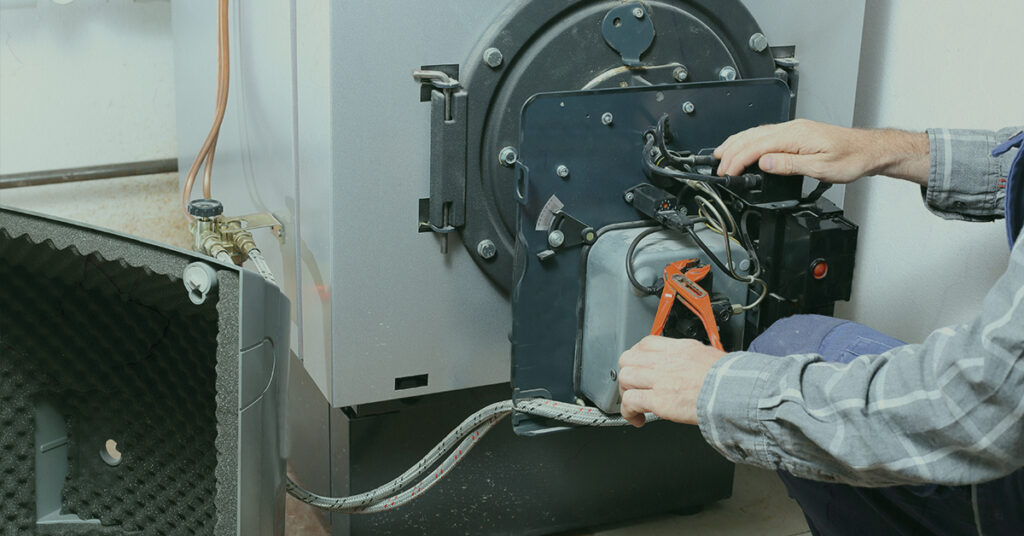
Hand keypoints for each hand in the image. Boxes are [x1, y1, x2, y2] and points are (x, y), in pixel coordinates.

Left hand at [617, 336, 725, 427]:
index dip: (637, 356)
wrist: (734, 392)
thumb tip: (688, 363)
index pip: (645, 343)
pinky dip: (628, 412)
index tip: (639, 367)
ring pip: (625, 378)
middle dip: (627, 373)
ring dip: (626, 393)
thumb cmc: (729, 378)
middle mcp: (665, 361)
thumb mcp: (709, 355)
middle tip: (633, 386)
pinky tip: (637, 419)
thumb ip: (692, 357)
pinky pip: (630, 401)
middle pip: (628, 359)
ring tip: (635, 405)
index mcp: (678, 348)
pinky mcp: (658, 400)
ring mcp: (660, 379)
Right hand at [713, 119, 929, 185]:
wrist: (869, 151)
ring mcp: (793, 130)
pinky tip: (745, 147)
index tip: (728, 173)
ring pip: (756, 133)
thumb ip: (789, 165)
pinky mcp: (796, 134)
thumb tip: (764, 163)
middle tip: (718, 168)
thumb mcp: (820, 168)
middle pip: (752, 137)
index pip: (757, 146)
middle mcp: (792, 129)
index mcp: (795, 136)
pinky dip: (749, 142)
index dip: (738, 160)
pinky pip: (765, 135)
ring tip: (721, 154)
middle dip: (731, 152)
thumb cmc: (851, 159)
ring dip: (736, 144)